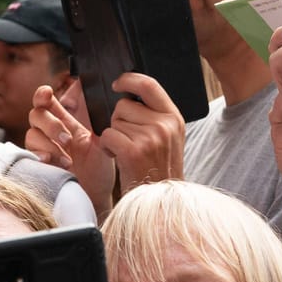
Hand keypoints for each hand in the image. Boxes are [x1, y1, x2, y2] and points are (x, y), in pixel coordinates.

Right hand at [27, 81, 113, 214]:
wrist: (97, 194)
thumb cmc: (99, 167)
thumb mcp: (101, 139)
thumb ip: (94, 118)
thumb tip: (92, 95)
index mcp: (64, 121)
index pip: (46, 101)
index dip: (43, 95)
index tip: (48, 94)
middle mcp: (49, 133)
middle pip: (36, 114)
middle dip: (51, 124)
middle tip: (67, 139)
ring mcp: (42, 148)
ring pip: (32, 134)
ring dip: (50, 144)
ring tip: (68, 160)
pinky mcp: (37, 165)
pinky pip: (30, 154)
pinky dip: (42, 156)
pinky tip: (55, 164)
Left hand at [99, 73, 184, 189]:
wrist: (159, 202)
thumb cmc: (158, 170)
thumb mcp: (168, 139)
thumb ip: (155, 116)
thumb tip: (131, 95)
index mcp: (174, 118)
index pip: (150, 85)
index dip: (130, 79)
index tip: (117, 83)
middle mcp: (165, 125)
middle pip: (124, 105)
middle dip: (119, 121)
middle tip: (129, 141)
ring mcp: (151, 138)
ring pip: (114, 121)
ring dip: (114, 136)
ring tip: (127, 152)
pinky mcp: (134, 151)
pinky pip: (108, 135)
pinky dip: (107, 147)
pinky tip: (119, 158)